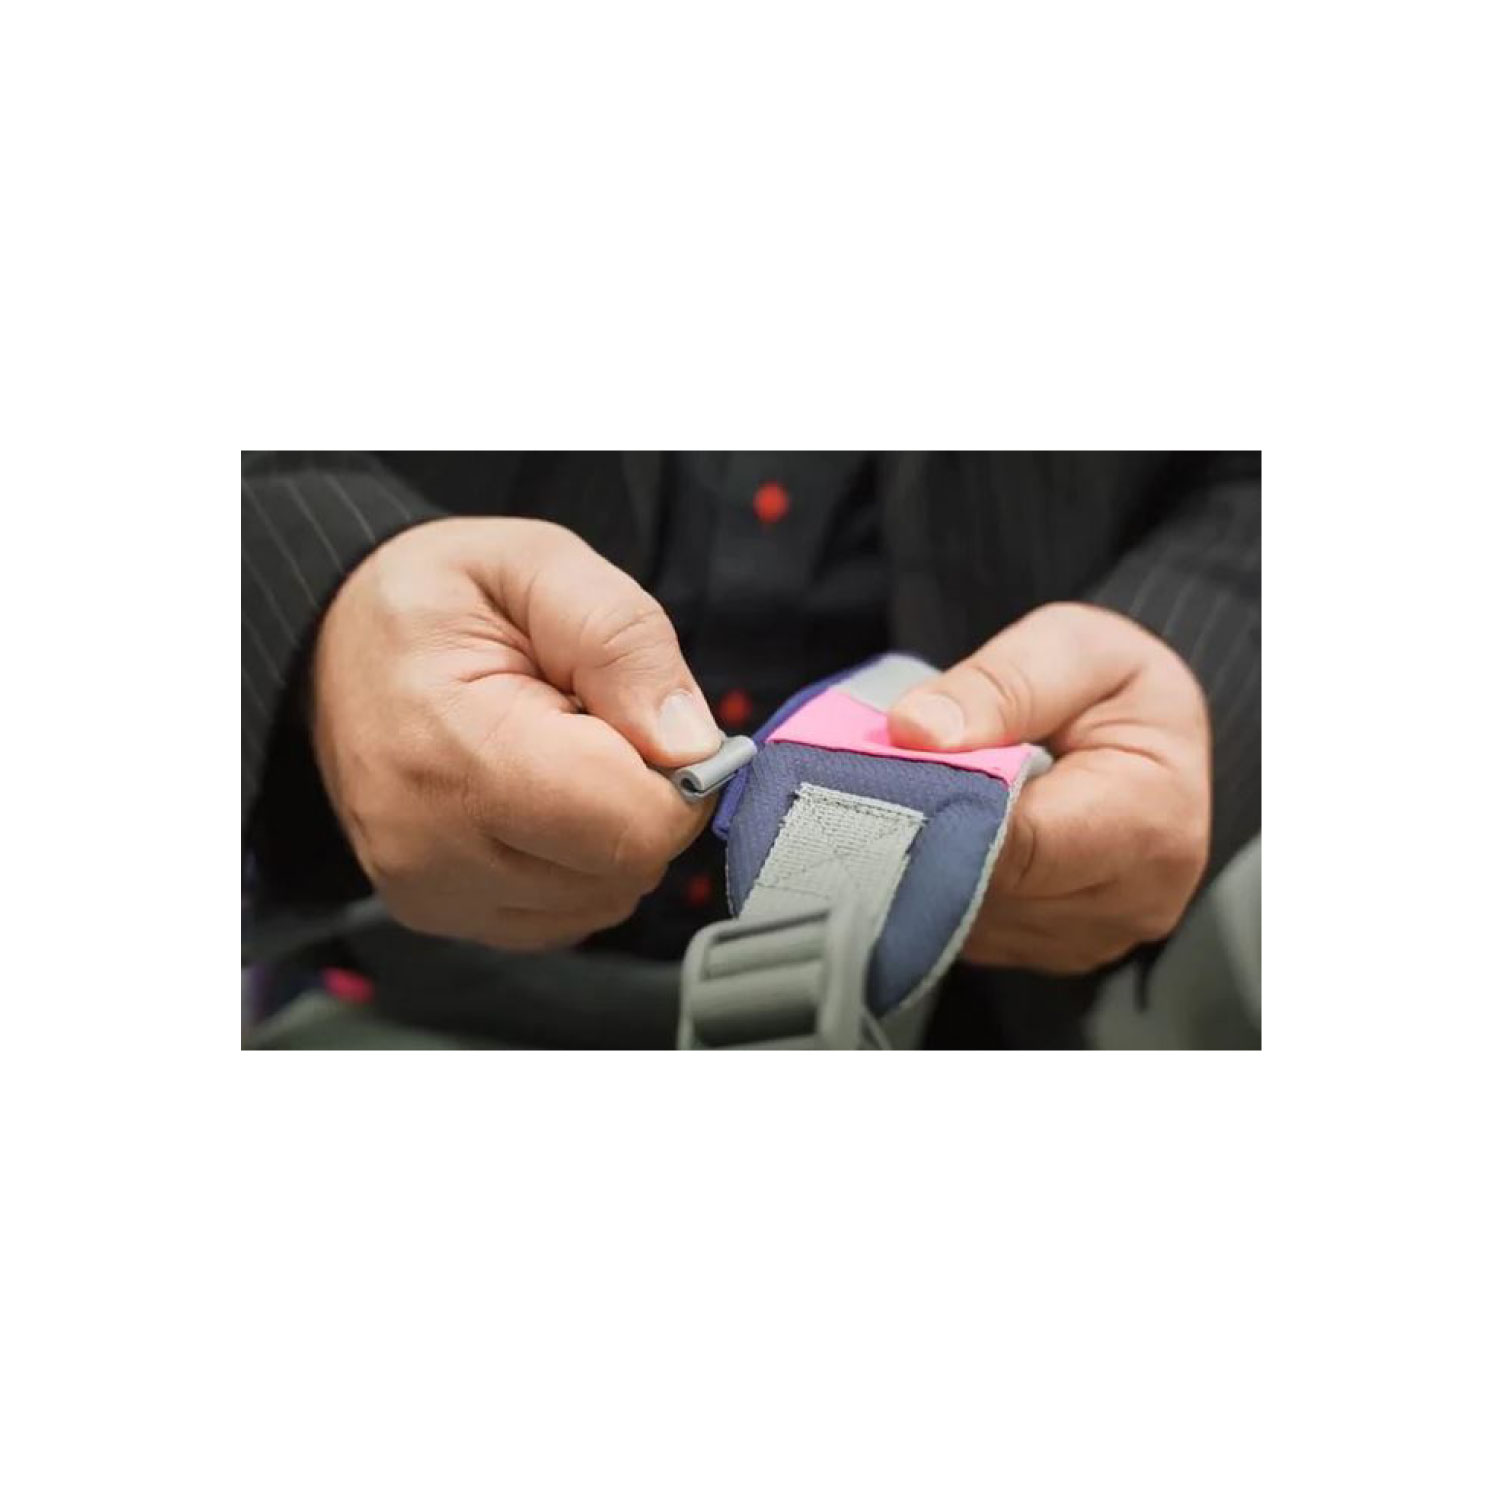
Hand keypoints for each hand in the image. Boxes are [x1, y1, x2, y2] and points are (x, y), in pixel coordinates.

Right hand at [310, 518, 721, 950]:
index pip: (633, 824)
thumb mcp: (538, 563)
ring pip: (603, 898)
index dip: (678, 773)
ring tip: (556, 756)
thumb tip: (691, 745)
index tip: (646, 716)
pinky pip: (564, 914)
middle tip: (592, 726)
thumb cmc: (437, 598)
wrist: (333, 637)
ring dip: (609, 830)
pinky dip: (576, 861)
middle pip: (625, 868)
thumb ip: (624, 642)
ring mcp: (430, 889)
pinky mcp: (438, 912)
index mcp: (457, 749)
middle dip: (642, 796)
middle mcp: (431, 843)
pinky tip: (536, 800)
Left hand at [888, 603, 1210, 973]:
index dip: (944, 807)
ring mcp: (1092, 937)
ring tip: (929, 796)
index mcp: (1152, 818)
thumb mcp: (1071, 648)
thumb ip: (997, 684)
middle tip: (889, 775)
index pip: (1019, 843)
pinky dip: (944, 885)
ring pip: (967, 919)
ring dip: (931, 861)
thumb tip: (917, 730)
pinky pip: (971, 932)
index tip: (889, 770)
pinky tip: (951, 833)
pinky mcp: (1053, 952)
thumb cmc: (1116, 687)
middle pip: (987, 889)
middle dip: (929, 831)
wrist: (1148, 731)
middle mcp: (1133, 899)